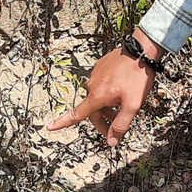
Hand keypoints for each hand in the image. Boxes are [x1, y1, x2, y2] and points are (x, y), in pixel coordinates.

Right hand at [44, 33, 159, 146]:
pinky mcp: (100, 67)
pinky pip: (101, 85)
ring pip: (98, 97)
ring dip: (107, 106)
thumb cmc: (137, 76)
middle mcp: (92, 85)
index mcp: (97, 96)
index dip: (63, 122)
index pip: (77, 114)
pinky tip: (121, 91)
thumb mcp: (133, 105)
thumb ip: (121, 125)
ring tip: (122, 106)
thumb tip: (112, 140)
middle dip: (103, 120)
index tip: (50, 126)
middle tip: (115, 127)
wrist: (140, 50)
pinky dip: (109, 93)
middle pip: (92, 109)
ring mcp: (96, 75)